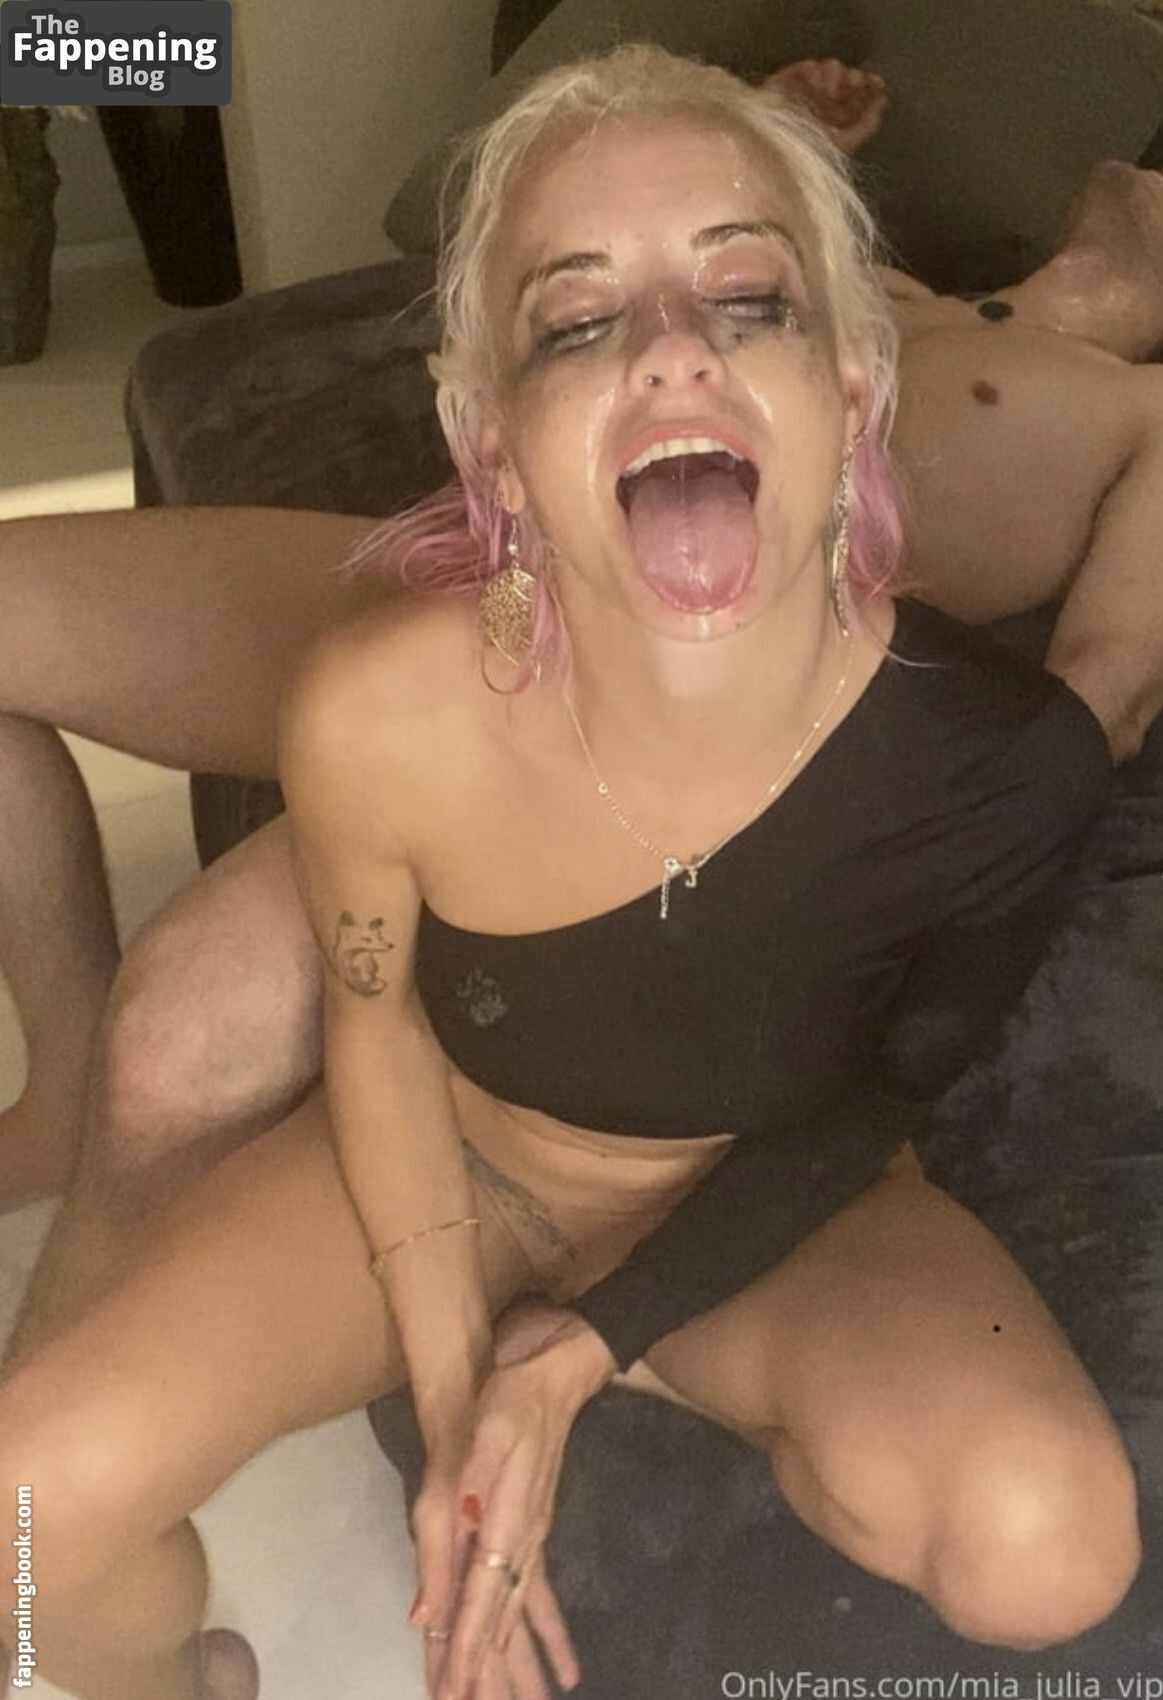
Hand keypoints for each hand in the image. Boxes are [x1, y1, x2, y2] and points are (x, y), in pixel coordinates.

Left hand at [414, 1296, 610, 1699]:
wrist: (556, 1370)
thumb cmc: (511, 1397)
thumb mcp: (482, 1436)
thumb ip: (458, 1510)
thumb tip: (432, 1593)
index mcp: (505, 1522)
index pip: (482, 1600)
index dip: (467, 1648)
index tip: (458, 1692)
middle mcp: (524, 1540)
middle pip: (503, 1620)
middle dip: (490, 1672)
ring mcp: (534, 1536)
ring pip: (522, 1616)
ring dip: (519, 1665)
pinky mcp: (535, 1527)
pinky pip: (538, 1595)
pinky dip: (547, 1634)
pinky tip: (566, 1667)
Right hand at [763, 58, 887, 154]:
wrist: (778, 153)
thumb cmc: (813, 153)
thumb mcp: (847, 142)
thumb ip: (868, 122)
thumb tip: (883, 99)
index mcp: (837, 118)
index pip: (858, 96)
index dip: (869, 86)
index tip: (877, 83)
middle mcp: (823, 103)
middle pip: (845, 79)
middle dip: (852, 79)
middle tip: (852, 83)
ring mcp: (805, 92)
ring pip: (829, 69)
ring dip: (833, 76)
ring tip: (827, 89)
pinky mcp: (786, 84)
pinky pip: (806, 68)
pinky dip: (812, 71)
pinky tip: (813, 82)